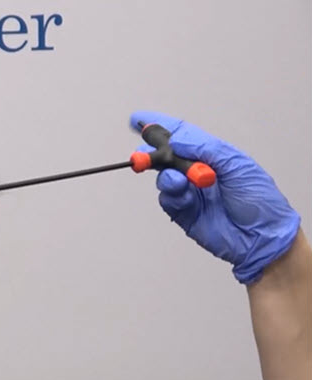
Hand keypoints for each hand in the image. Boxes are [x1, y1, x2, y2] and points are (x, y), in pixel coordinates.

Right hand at [131, 111, 301, 283]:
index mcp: (213, 156)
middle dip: (152, 153)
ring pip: (165, 178)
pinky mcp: (184, 213)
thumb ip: (205, 149)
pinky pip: (168, 200)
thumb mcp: (237, 165)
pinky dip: (171, 194)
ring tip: (176, 179)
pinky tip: (181, 193)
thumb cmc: (260, 200)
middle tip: (142, 153)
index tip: (139, 119)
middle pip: (167, 157)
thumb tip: (177, 140)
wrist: (262, 238)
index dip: (161, 126)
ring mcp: (191, 192)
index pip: (183, 136)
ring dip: (166, 176)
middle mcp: (199, 172)